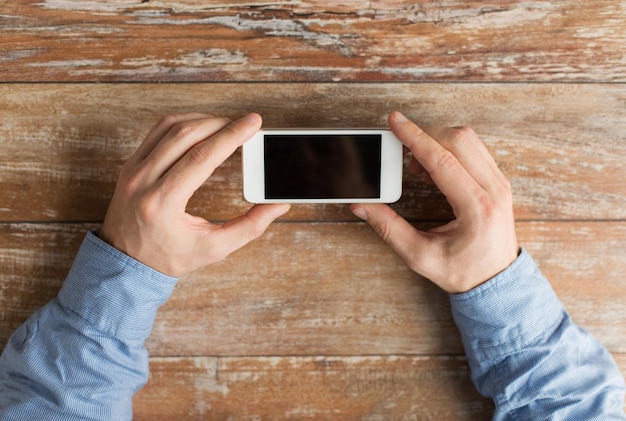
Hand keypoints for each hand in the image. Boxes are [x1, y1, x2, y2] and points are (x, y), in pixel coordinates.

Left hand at [100, 113, 289, 276]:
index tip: (252, 123)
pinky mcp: (130, 164)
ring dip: (203, 120)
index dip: (231, 136)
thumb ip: (249, 227)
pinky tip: (202, 129)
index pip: (201, 157)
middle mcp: (143, 181)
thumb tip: (277, 205)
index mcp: (162, 203)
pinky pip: (158, 131)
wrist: (125, 262)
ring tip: (226, 126)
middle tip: (245, 125)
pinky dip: (184, 124)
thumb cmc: (168, 257)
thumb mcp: (213, 249)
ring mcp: (133, 170)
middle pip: (186, 135)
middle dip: (221, 124)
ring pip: (170, 127)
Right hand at [351, 112, 517, 292]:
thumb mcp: (421, 256)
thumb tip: (362, 205)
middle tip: (402, 154)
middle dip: (424, 136)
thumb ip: (389, 229)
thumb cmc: (464, 272)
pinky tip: (434, 169)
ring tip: (417, 168)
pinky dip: (449, 149)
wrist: (497, 282)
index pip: (443, 160)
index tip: (395, 121)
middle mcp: (494, 190)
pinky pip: (474, 149)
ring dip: (437, 142)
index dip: (414, 138)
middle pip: (458, 140)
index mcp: (477, 208)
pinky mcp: (498, 181)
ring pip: (468, 140)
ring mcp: (499, 183)